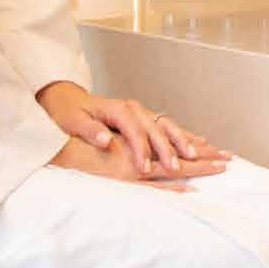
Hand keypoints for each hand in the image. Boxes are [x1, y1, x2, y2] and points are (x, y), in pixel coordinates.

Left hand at [39, 83, 229, 182]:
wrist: (69, 99)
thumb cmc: (70, 112)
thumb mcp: (73, 121)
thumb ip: (90, 130)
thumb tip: (106, 139)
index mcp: (119, 109)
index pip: (135, 132)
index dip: (141, 151)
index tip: (143, 168)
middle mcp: (135, 109)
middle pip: (156, 129)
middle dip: (167, 149)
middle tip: (174, 167)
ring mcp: (142, 112)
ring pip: (167, 127)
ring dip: (182, 142)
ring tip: (195, 156)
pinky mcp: (145, 118)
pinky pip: (168, 128)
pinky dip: (184, 137)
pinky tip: (199, 143)